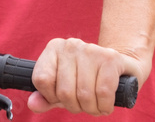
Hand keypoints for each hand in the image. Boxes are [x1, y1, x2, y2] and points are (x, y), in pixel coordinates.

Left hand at [28, 38, 147, 115]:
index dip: (51, 96)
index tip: (62, 97)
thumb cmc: (87, 80)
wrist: (121, 69)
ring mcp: (91, 49)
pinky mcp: (110, 58)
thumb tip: (32, 104)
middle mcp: (70, 45)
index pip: (41, 80)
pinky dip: (105, 106)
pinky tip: (106, 105)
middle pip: (64, 92)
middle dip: (75, 107)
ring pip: (84, 94)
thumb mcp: (62, 88)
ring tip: (95, 105)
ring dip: (91, 109)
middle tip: (83, 105)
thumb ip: (45, 97)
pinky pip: (103, 92)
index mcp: (54, 48)